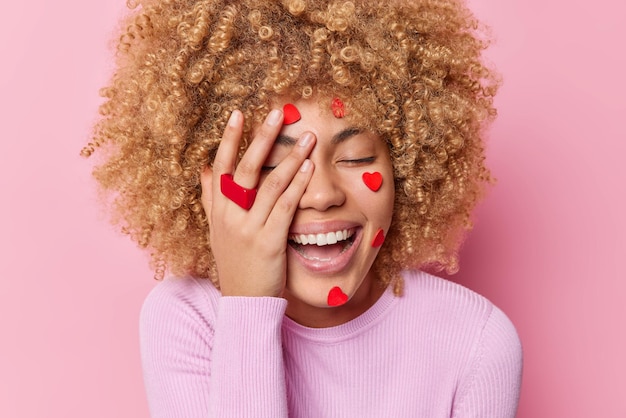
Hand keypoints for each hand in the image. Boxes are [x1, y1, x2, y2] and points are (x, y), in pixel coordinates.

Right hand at [201, 108, 315, 296]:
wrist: (243, 302)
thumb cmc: (235, 263)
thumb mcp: (217, 230)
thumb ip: (211, 199)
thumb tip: (204, 169)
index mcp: (218, 211)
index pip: (221, 166)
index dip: (229, 139)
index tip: (238, 113)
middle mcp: (229, 216)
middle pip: (245, 168)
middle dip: (262, 138)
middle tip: (278, 113)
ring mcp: (247, 229)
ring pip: (268, 184)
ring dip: (290, 157)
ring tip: (307, 136)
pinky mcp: (268, 242)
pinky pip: (284, 207)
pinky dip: (297, 184)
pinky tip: (310, 167)